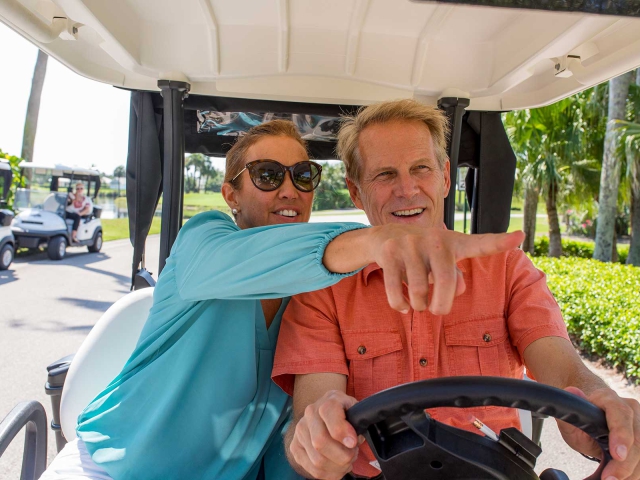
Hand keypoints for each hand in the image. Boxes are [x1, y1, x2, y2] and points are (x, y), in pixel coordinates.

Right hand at [290, 390, 362, 479]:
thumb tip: (351, 441)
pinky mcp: (295, 447)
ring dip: (337, 467)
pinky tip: (336, 467)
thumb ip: (358, 422)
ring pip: (317, 460)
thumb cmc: (346, 415)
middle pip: (320, 441)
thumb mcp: (357, 412)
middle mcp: (310, 413)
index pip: (328, 412)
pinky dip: (328, 474)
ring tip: (345, 461)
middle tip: (352, 454)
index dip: (341, 430)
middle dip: (342, 455)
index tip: (352, 443)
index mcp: (328, 400)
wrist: (328, 415)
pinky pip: (312, 469)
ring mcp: (300, 430)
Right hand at [369, 226, 524, 314]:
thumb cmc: (425, 255)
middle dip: (442, 305)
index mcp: (453, 242)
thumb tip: (458, 288)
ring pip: (418, 292)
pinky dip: (401, 305)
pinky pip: (396, 292)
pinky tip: (403, 306)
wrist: (387, 236)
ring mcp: (410, 244)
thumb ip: (456, 278)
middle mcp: (434, 240)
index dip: (500, 242)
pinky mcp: (389, 252)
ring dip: (419, 306)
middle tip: (438, 311)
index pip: (480, 243)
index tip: (521, 236)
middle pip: (446, 282)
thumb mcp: (443, 262)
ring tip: (418, 304)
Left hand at [558, 387, 639, 478]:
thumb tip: (571, 391)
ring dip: (631, 471)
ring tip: (612, 479)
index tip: (617, 454)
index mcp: (610, 399)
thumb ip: (569, 409)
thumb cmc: (584, 417)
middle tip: (610, 478)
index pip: (620, 414)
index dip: (621, 434)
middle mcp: (631, 409)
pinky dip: (634, 471)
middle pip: (636, 439)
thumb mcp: (572, 416)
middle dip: (624, 464)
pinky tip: (623, 478)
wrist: (595, 415)